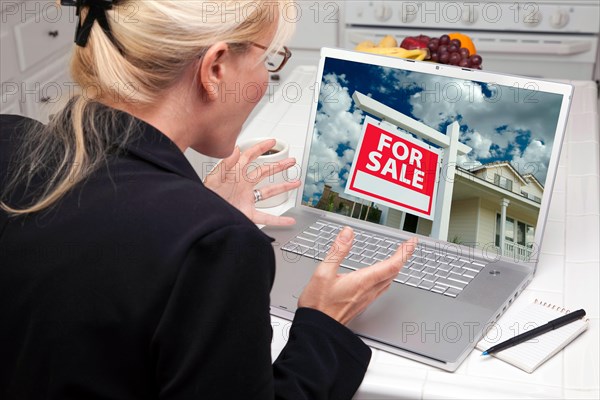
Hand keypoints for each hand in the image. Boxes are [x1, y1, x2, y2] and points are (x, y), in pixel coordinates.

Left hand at [203, 139, 300, 225]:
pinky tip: (288, 220)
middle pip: (264, 172)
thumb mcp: (214, 178)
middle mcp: (243, 185)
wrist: (203, 216)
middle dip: (278, 166)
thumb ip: (226, 164)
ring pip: (269, 192)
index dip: (261, 148)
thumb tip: (236, 149)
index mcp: (235, 174)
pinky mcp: (247, 214)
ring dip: (283, 187)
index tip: (272, 142)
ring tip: (295, 183)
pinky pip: (266, 216)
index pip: (250, 157)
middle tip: (291, 161)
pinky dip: (279, 220)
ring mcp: (246, 199)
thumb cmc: (205, 197)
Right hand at [298, 227, 417, 324]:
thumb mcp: (323, 273)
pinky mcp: (361, 304)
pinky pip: (380, 289)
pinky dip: (386, 277)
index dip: (404, 252)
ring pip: (388, 282)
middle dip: (403, 258)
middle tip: (408, 247)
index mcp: (362, 281)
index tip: (412, 242)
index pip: (392, 265)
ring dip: (395, 268)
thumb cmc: (318, 305)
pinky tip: (379, 277)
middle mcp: (368, 291)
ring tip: (397, 259)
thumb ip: (337, 251)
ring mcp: (366, 299)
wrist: (318, 330)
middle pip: (394, 273)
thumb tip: (347, 234)